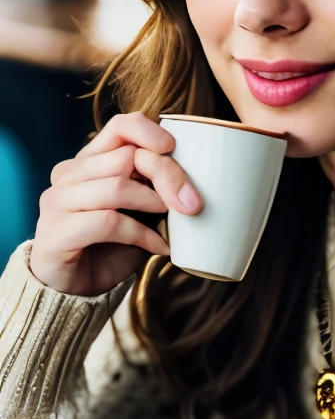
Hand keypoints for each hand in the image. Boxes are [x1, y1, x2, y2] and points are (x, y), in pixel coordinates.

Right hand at [29, 112, 201, 295]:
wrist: (75, 291)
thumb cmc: (111, 245)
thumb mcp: (137, 209)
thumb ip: (151, 185)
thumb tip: (194, 176)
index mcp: (86, 160)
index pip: (120, 127)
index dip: (150, 132)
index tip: (174, 149)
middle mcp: (67, 175)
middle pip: (126, 157)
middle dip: (167, 176)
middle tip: (191, 202)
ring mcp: (57, 202)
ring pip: (117, 187)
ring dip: (154, 203)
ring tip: (174, 219)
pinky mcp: (56, 232)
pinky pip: (109, 222)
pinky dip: (143, 235)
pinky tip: (161, 247)